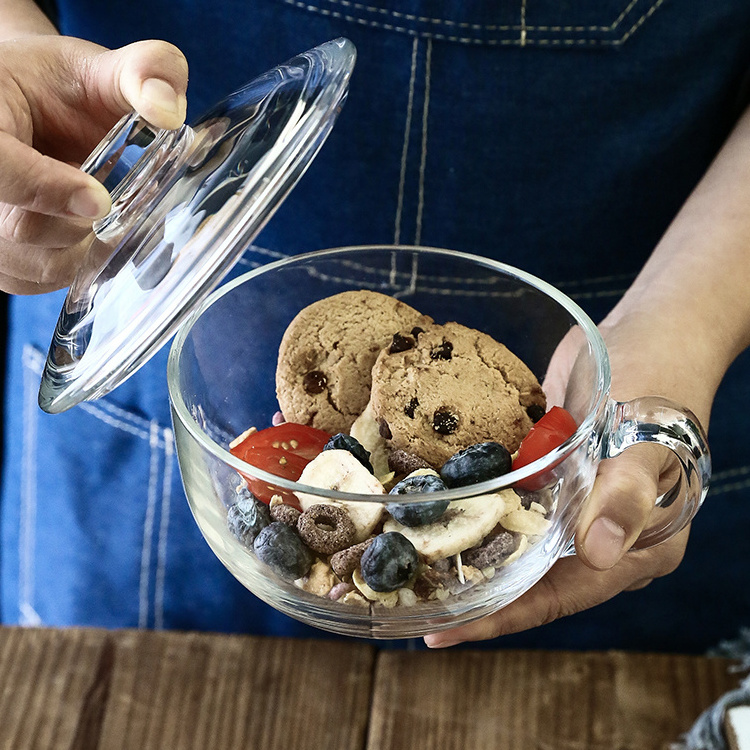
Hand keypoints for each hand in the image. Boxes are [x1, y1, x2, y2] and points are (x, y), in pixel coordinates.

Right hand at [0, 35, 187, 293]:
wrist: (29, 112)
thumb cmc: (55, 88)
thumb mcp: (95, 66)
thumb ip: (142, 71)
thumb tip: (170, 110)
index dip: (47, 190)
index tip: (99, 201)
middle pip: (22, 230)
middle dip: (84, 227)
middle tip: (129, 211)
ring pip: (35, 266)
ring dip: (90, 254)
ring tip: (119, 223)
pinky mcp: (4, 260)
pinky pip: (40, 282)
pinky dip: (82, 270)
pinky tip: (104, 242)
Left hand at [424, 308, 712, 647]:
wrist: (648, 330)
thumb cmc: (662, 384)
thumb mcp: (648, 444)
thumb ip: (627, 498)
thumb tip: (597, 556)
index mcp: (630, 547)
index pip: (554, 598)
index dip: (497, 617)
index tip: (443, 630)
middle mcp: (594, 533)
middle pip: (524, 577)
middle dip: (468, 591)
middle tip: (406, 600)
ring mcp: (567, 500)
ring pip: (509, 537)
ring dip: (464, 548)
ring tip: (405, 560)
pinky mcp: (545, 470)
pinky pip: (505, 495)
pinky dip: (472, 503)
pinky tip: (429, 505)